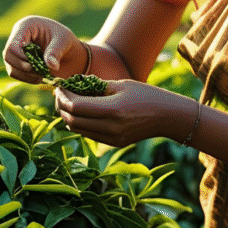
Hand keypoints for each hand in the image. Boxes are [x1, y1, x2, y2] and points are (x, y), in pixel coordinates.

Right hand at [2, 16, 84, 83]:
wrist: (68, 51)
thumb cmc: (65, 40)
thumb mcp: (64, 41)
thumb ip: (56, 51)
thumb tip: (51, 66)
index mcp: (25, 26)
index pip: (13, 45)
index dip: (22, 58)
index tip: (37, 66)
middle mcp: (17, 37)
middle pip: (8, 56)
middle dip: (25, 68)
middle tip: (42, 72)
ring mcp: (15, 51)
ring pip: (11, 67)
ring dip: (27, 75)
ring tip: (44, 74)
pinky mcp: (17, 62)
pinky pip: (15, 74)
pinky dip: (28, 78)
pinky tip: (41, 76)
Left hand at [54, 80, 190, 147]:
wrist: (167, 116)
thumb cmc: (146, 95)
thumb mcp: (122, 84)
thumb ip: (97, 86)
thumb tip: (74, 84)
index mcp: (113, 110)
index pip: (76, 106)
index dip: (63, 96)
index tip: (60, 86)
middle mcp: (110, 127)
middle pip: (72, 120)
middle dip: (62, 106)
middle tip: (60, 94)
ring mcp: (112, 138)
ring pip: (78, 129)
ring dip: (69, 116)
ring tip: (69, 101)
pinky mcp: (113, 143)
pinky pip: (88, 134)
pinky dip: (80, 123)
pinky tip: (83, 112)